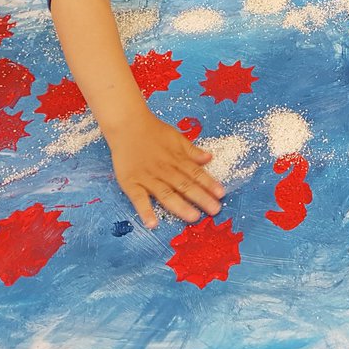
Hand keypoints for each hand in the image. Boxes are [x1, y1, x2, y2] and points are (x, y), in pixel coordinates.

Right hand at [104, 109, 223, 227]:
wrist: (127, 125)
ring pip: (166, 193)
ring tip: (193, 217)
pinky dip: (145, 211)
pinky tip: (153, 224)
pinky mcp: (131, 183)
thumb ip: (191, 150)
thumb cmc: (153, 132)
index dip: (209, 183)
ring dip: (180, 206)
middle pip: (185, 185)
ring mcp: (147, 177)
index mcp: (176, 159)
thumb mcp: (176, 137)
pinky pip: (138, 199)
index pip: (196, 173)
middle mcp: (164, 169)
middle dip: (201, 197)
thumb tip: (209, 158)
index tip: (221, 194)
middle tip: (215, 209)